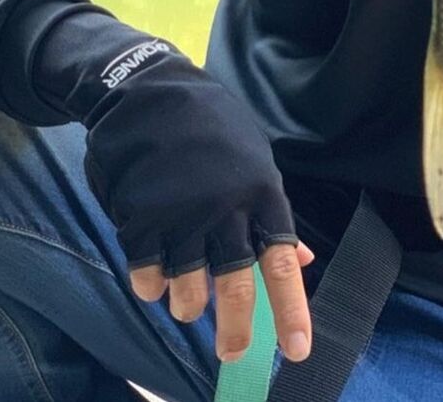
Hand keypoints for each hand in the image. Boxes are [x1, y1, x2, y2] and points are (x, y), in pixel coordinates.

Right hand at [75, 42, 315, 365]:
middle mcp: (225, 208)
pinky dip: (151, 285)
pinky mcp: (140, 218)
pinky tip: (153, 276)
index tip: (297, 351)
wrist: (148, 90)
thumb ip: (270, 211)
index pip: (281, 262)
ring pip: (189, 288)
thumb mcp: (252, 157)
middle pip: (236, 285)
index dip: (291, 310)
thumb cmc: (208, 126)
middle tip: (232, 353)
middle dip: (236, 330)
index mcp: (260, 193)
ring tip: (185, 301)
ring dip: (187, 304)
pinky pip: (148, 275)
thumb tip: (301, 259)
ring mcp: (181, 214)